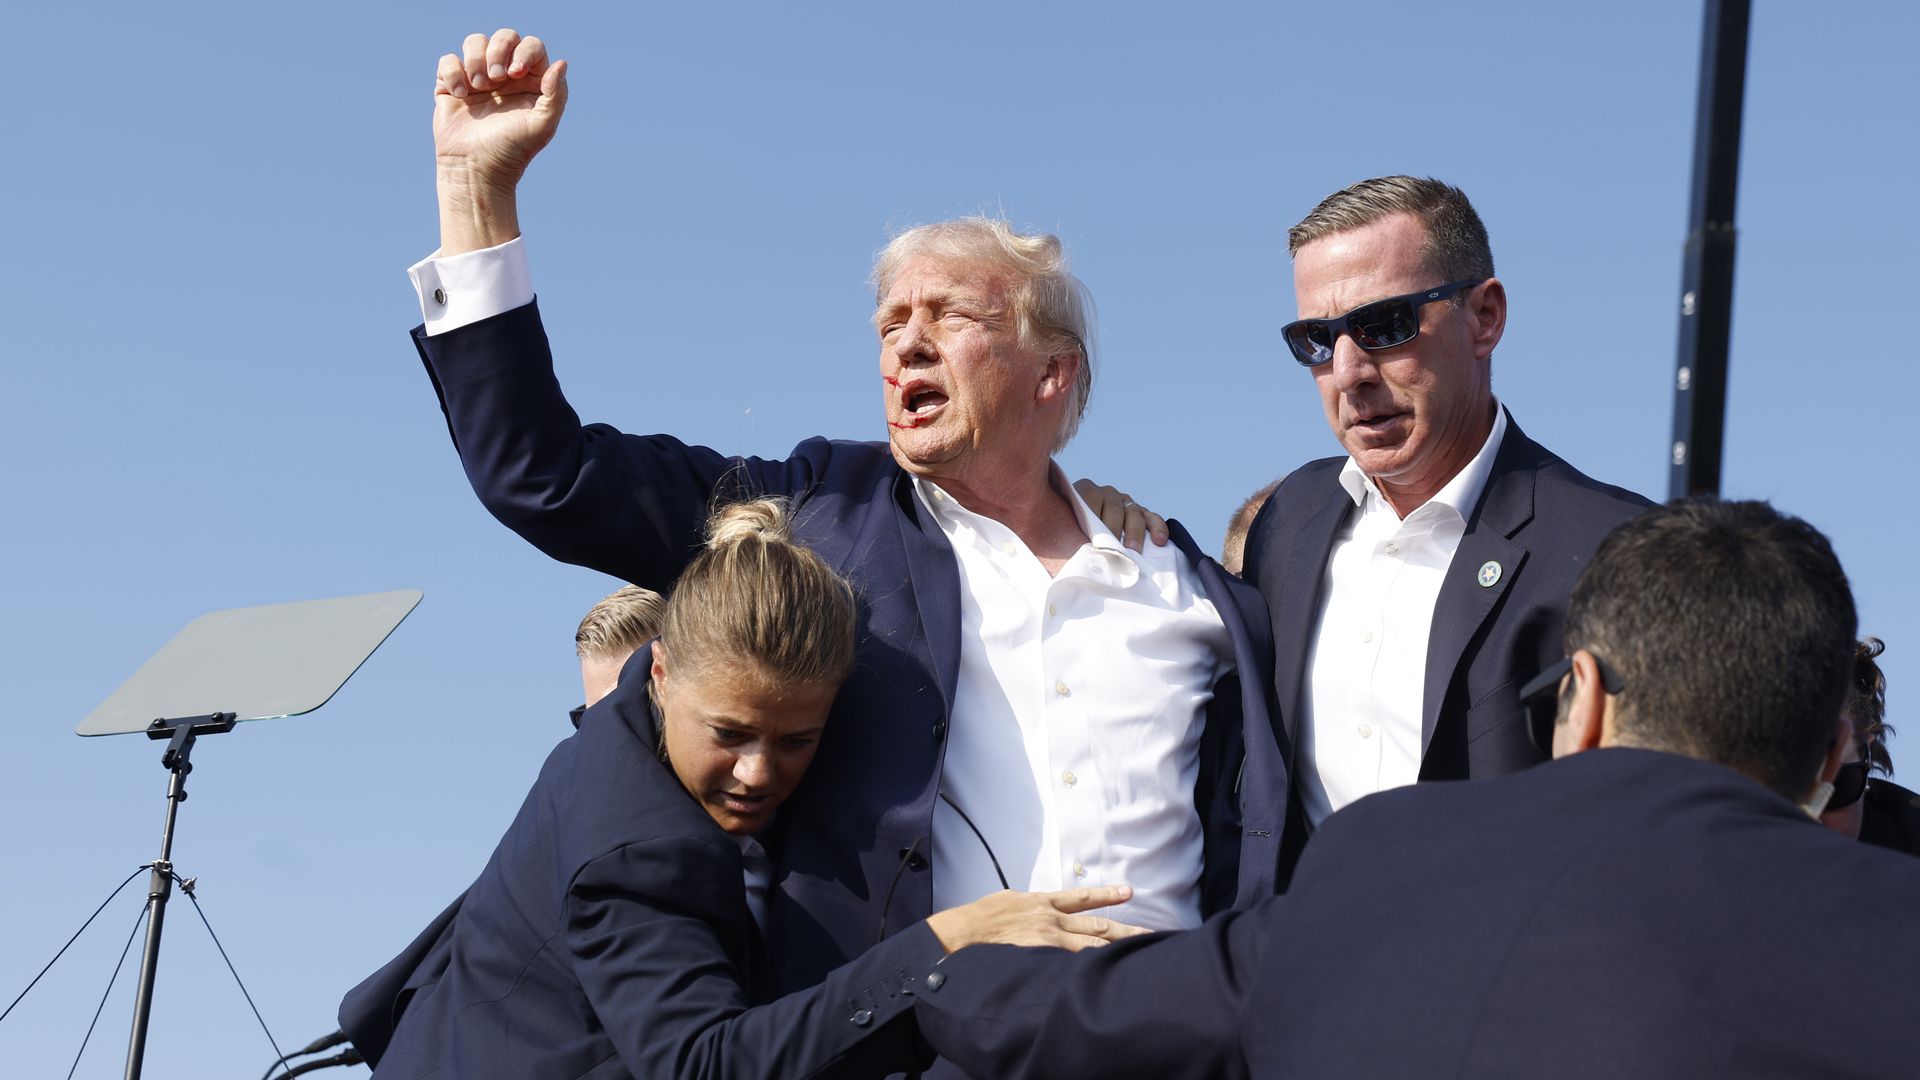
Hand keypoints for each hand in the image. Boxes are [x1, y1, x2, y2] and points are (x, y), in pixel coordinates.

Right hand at [434, 29, 566, 187]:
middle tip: (497, 77)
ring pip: (474, 41)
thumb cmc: (513, 150)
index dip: (524, 51)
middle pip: (503, 36)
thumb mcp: (542, 125)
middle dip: (498, 49)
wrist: (477, 169)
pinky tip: (461, 95)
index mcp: (530, 81)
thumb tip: (561, 63)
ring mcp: (478, 79)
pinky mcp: (452, 85)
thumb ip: (556, 95)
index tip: (516, 73)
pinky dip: (453, 72)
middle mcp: (505, 76)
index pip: (531, 46)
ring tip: (479, 87)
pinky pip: (449, 60)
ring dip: (476, 59)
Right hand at [925, 885, 1150, 953]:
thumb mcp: (1009, 901)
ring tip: (1139, 951)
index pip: (1082, 898)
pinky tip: (1107, 970)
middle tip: (1150, 933)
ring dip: (1116, 947)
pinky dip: (1090, 964)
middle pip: (1096, 925)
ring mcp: (1049, 939)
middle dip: (1124, 929)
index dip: (1107, 895)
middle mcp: (1051, 919)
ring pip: (1090, 944)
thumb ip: (1029, 907)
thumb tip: (1038, 910)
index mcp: (1042, 902)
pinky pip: (1071, 961)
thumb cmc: (980, 918)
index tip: (1128, 892)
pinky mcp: (1042, 954)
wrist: (963, 931)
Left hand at [1073, 480, 1168, 550]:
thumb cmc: (1070, 533)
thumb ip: (1069, 533)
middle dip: (1114, 529)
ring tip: (1133, 551)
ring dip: (1134, 533)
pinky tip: (1160, 541)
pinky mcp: (1142, 513)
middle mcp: (1107, 493)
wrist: (1083, 533)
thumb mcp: (1066, 528)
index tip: (1093, 540)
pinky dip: (1158, 528)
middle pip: (1113, 508)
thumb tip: (1072, 553)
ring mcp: (1126, 502)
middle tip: (1113, 549)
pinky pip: (1153, 518)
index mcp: (1085, 490)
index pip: (1090, 499)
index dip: (1093, 519)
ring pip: (1134, 513)